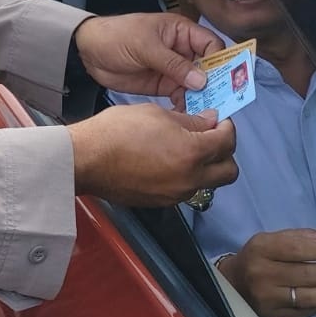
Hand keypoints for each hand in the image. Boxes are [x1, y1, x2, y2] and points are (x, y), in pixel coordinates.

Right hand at [68, 103, 237, 208]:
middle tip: (211, 137)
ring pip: (207, 183)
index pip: (227, 142)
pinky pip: (185, 190)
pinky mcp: (161, 202)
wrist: (87, 159)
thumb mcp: (157, 114)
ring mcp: (175, 194)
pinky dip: (185, 176)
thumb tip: (209, 122)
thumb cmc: (116, 132)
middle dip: (225, 152)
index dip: (227, 127)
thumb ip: (190, 121)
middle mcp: (189, 179)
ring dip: (205, 166)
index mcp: (191, 153)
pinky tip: (167, 161)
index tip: (219, 121)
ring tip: (186, 148)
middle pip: (228, 171)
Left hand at [74, 13, 222, 98]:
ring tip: (204, 112)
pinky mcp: (163, 85)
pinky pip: (182, 96)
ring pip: (197, 85)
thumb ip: (172, 63)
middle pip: (208, 67)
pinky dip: (187, 105)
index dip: (220, 60)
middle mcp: (181, 50)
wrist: (89, 51)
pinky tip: (187, 114)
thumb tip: (200, 78)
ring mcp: (173, 69)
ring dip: (202, 97)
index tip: (224, 79)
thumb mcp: (145, 46)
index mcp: (181, 32)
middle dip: (215, 83)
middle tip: (219, 101)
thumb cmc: (116, 36)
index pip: (211, 44)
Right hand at [216, 229, 315, 316]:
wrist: (234, 284)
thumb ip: (302, 237)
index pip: (298, 249)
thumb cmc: (257, 257)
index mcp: (260, 250)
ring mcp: (269, 300)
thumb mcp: (273, 239)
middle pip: (307, 274)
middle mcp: (262, 275)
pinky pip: (307, 312)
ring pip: (310, 297)